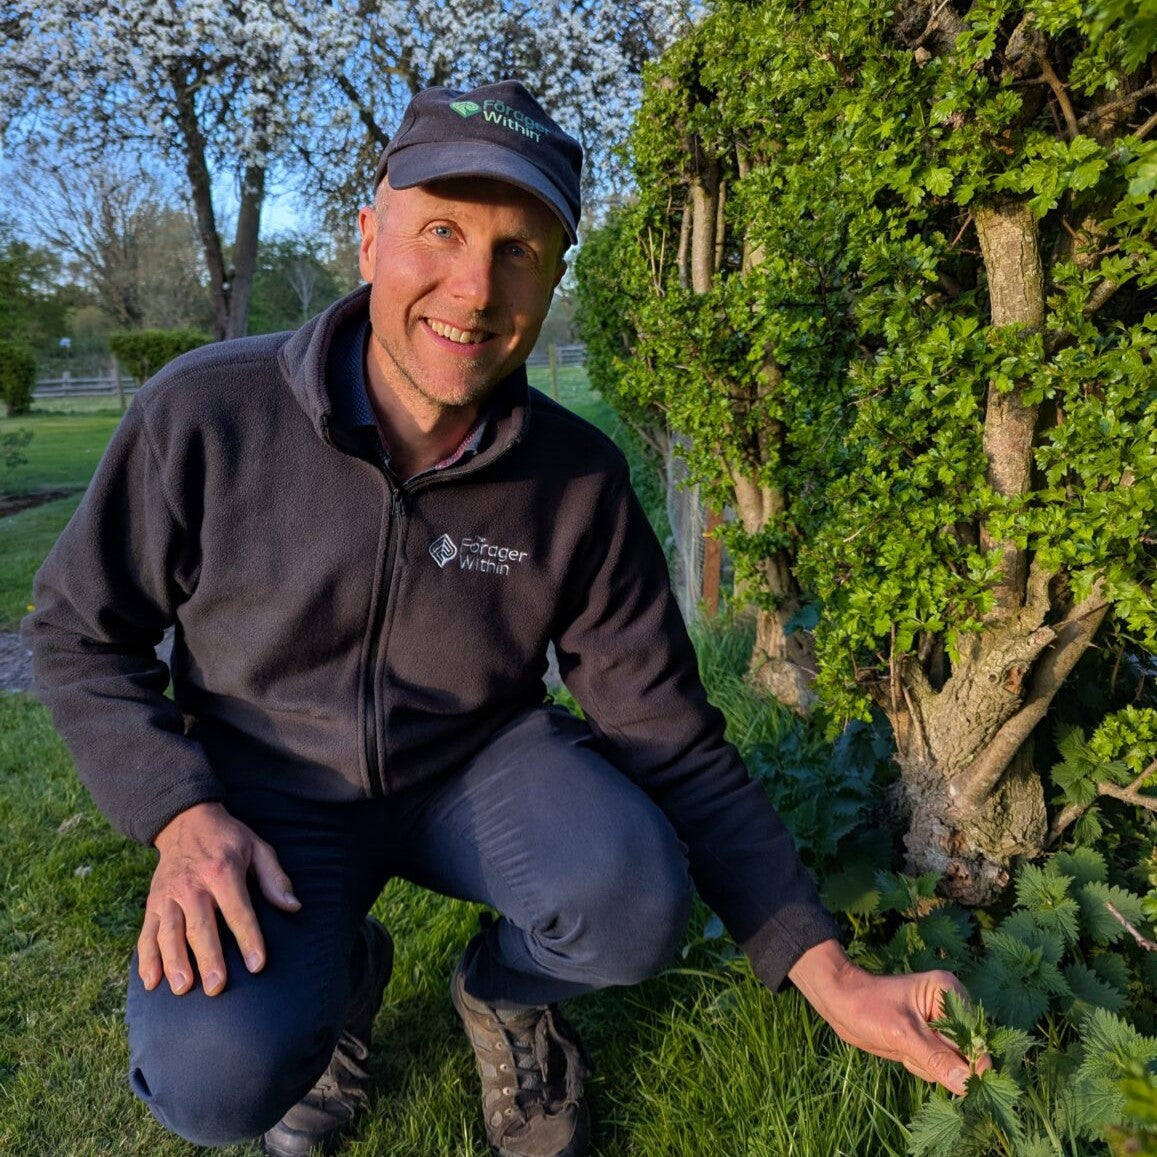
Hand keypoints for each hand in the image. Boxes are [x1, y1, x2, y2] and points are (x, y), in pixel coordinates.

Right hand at [138, 801, 300, 997]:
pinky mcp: (152, 903)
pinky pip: (146, 933)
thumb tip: (293, 907)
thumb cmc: (228, 839)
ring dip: (174, 962)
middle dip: (208, 958)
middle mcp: (192, 884)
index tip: (257, 965)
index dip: (249, 938)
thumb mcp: (257, 848)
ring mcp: (168, 895)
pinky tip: (151, 983)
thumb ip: (274, 878)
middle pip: (200, 926)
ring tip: (183, 988)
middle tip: (217, 988)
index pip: (238, 910)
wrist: (185, 821)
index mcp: (223, 871)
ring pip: (168, 933)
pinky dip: (146, 959)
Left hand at [787, 938, 990, 1094]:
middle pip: (966, 1053)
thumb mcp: (902, 1034)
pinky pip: (938, 1066)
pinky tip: (903, 1051)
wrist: (840, 1003)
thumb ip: (936, 1059)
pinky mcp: (930, 1039)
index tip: (960, 1082)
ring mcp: (940, 1024)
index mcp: (948, 993)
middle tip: (914, 1051)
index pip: (975, 1037)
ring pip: (952, 1065)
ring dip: (929, 1066)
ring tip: (904, 1047)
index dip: (970, 1063)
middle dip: (943, 1063)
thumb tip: (967, 1085)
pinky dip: (922, 1066)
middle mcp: (950, 1007)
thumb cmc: (867, 1007)